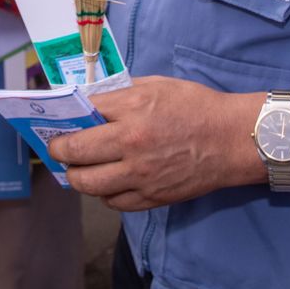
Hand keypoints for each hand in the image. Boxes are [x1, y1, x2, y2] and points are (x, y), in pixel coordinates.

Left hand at [46, 77, 261, 210]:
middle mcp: (131, 144)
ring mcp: (140, 175)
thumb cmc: (195, 107)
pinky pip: (113, 201)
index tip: (57, 123)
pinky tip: (108, 181)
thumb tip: (89, 103)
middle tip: (59, 148)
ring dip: (77, 176)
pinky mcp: (152, 197)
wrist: (232, 139)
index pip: (80, 115)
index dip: (64, 119)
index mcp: (132, 110)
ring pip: (88, 184)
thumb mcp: (156, 86)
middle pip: (75, 154)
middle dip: (59, 151)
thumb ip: (120, 95)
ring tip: (78, 168)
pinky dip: (104, 193)